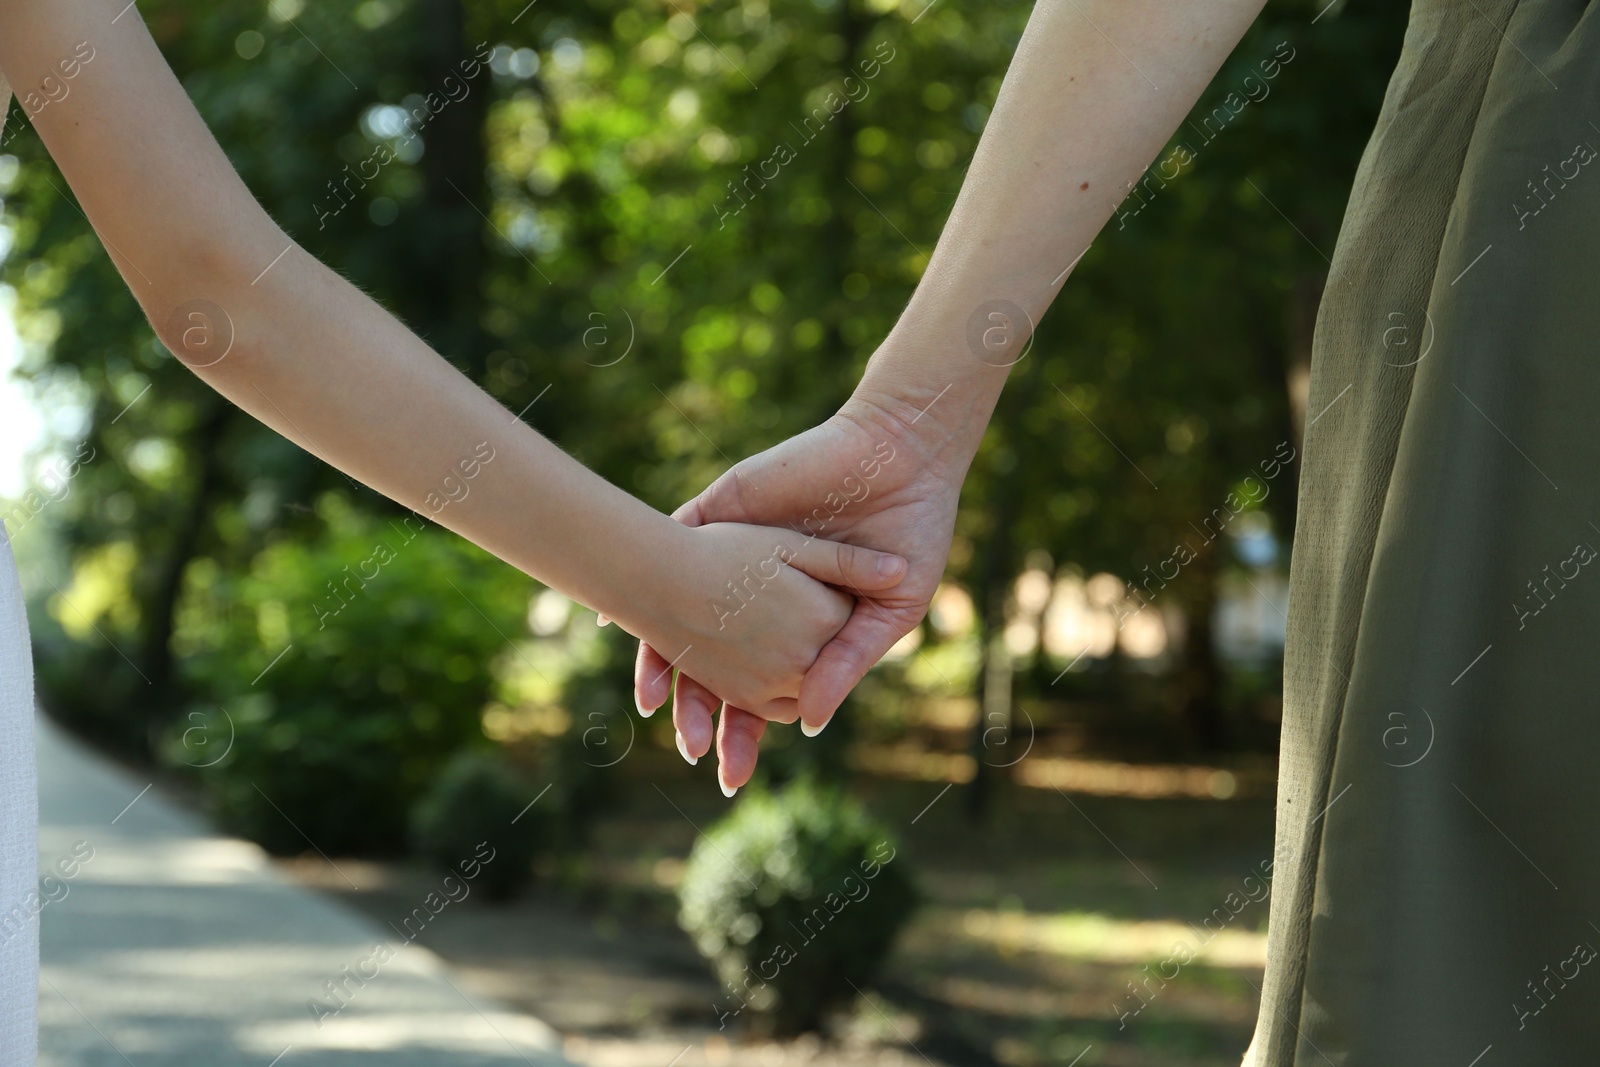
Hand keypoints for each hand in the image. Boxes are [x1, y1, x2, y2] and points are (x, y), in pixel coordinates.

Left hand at [636, 393, 963, 792]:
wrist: (904, 459)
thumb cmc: (909, 537)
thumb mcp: (888, 611)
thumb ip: (844, 664)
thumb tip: (810, 724)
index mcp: (800, 628)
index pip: (759, 689)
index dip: (743, 729)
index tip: (729, 769)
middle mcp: (758, 599)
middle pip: (713, 667)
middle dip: (699, 711)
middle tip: (690, 749)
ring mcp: (735, 556)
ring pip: (682, 616)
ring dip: (664, 663)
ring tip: (653, 703)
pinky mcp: (721, 512)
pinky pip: (670, 544)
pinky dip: (642, 579)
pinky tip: (615, 619)